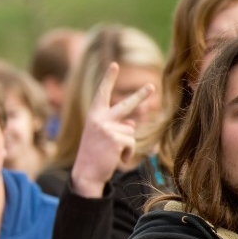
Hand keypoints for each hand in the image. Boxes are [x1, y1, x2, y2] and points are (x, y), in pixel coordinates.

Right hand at [69, 62, 154, 198]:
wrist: (86, 174)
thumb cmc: (94, 156)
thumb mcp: (102, 138)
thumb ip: (117, 127)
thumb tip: (133, 123)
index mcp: (94, 116)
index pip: (102, 94)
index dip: (108, 79)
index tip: (114, 64)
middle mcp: (99, 118)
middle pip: (126, 105)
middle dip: (140, 95)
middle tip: (152, 86)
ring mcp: (107, 127)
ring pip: (131, 131)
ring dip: (126, 145)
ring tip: (112, 154)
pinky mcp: (115, 138)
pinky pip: (131, 143)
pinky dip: (127, 154)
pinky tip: (115, 159)